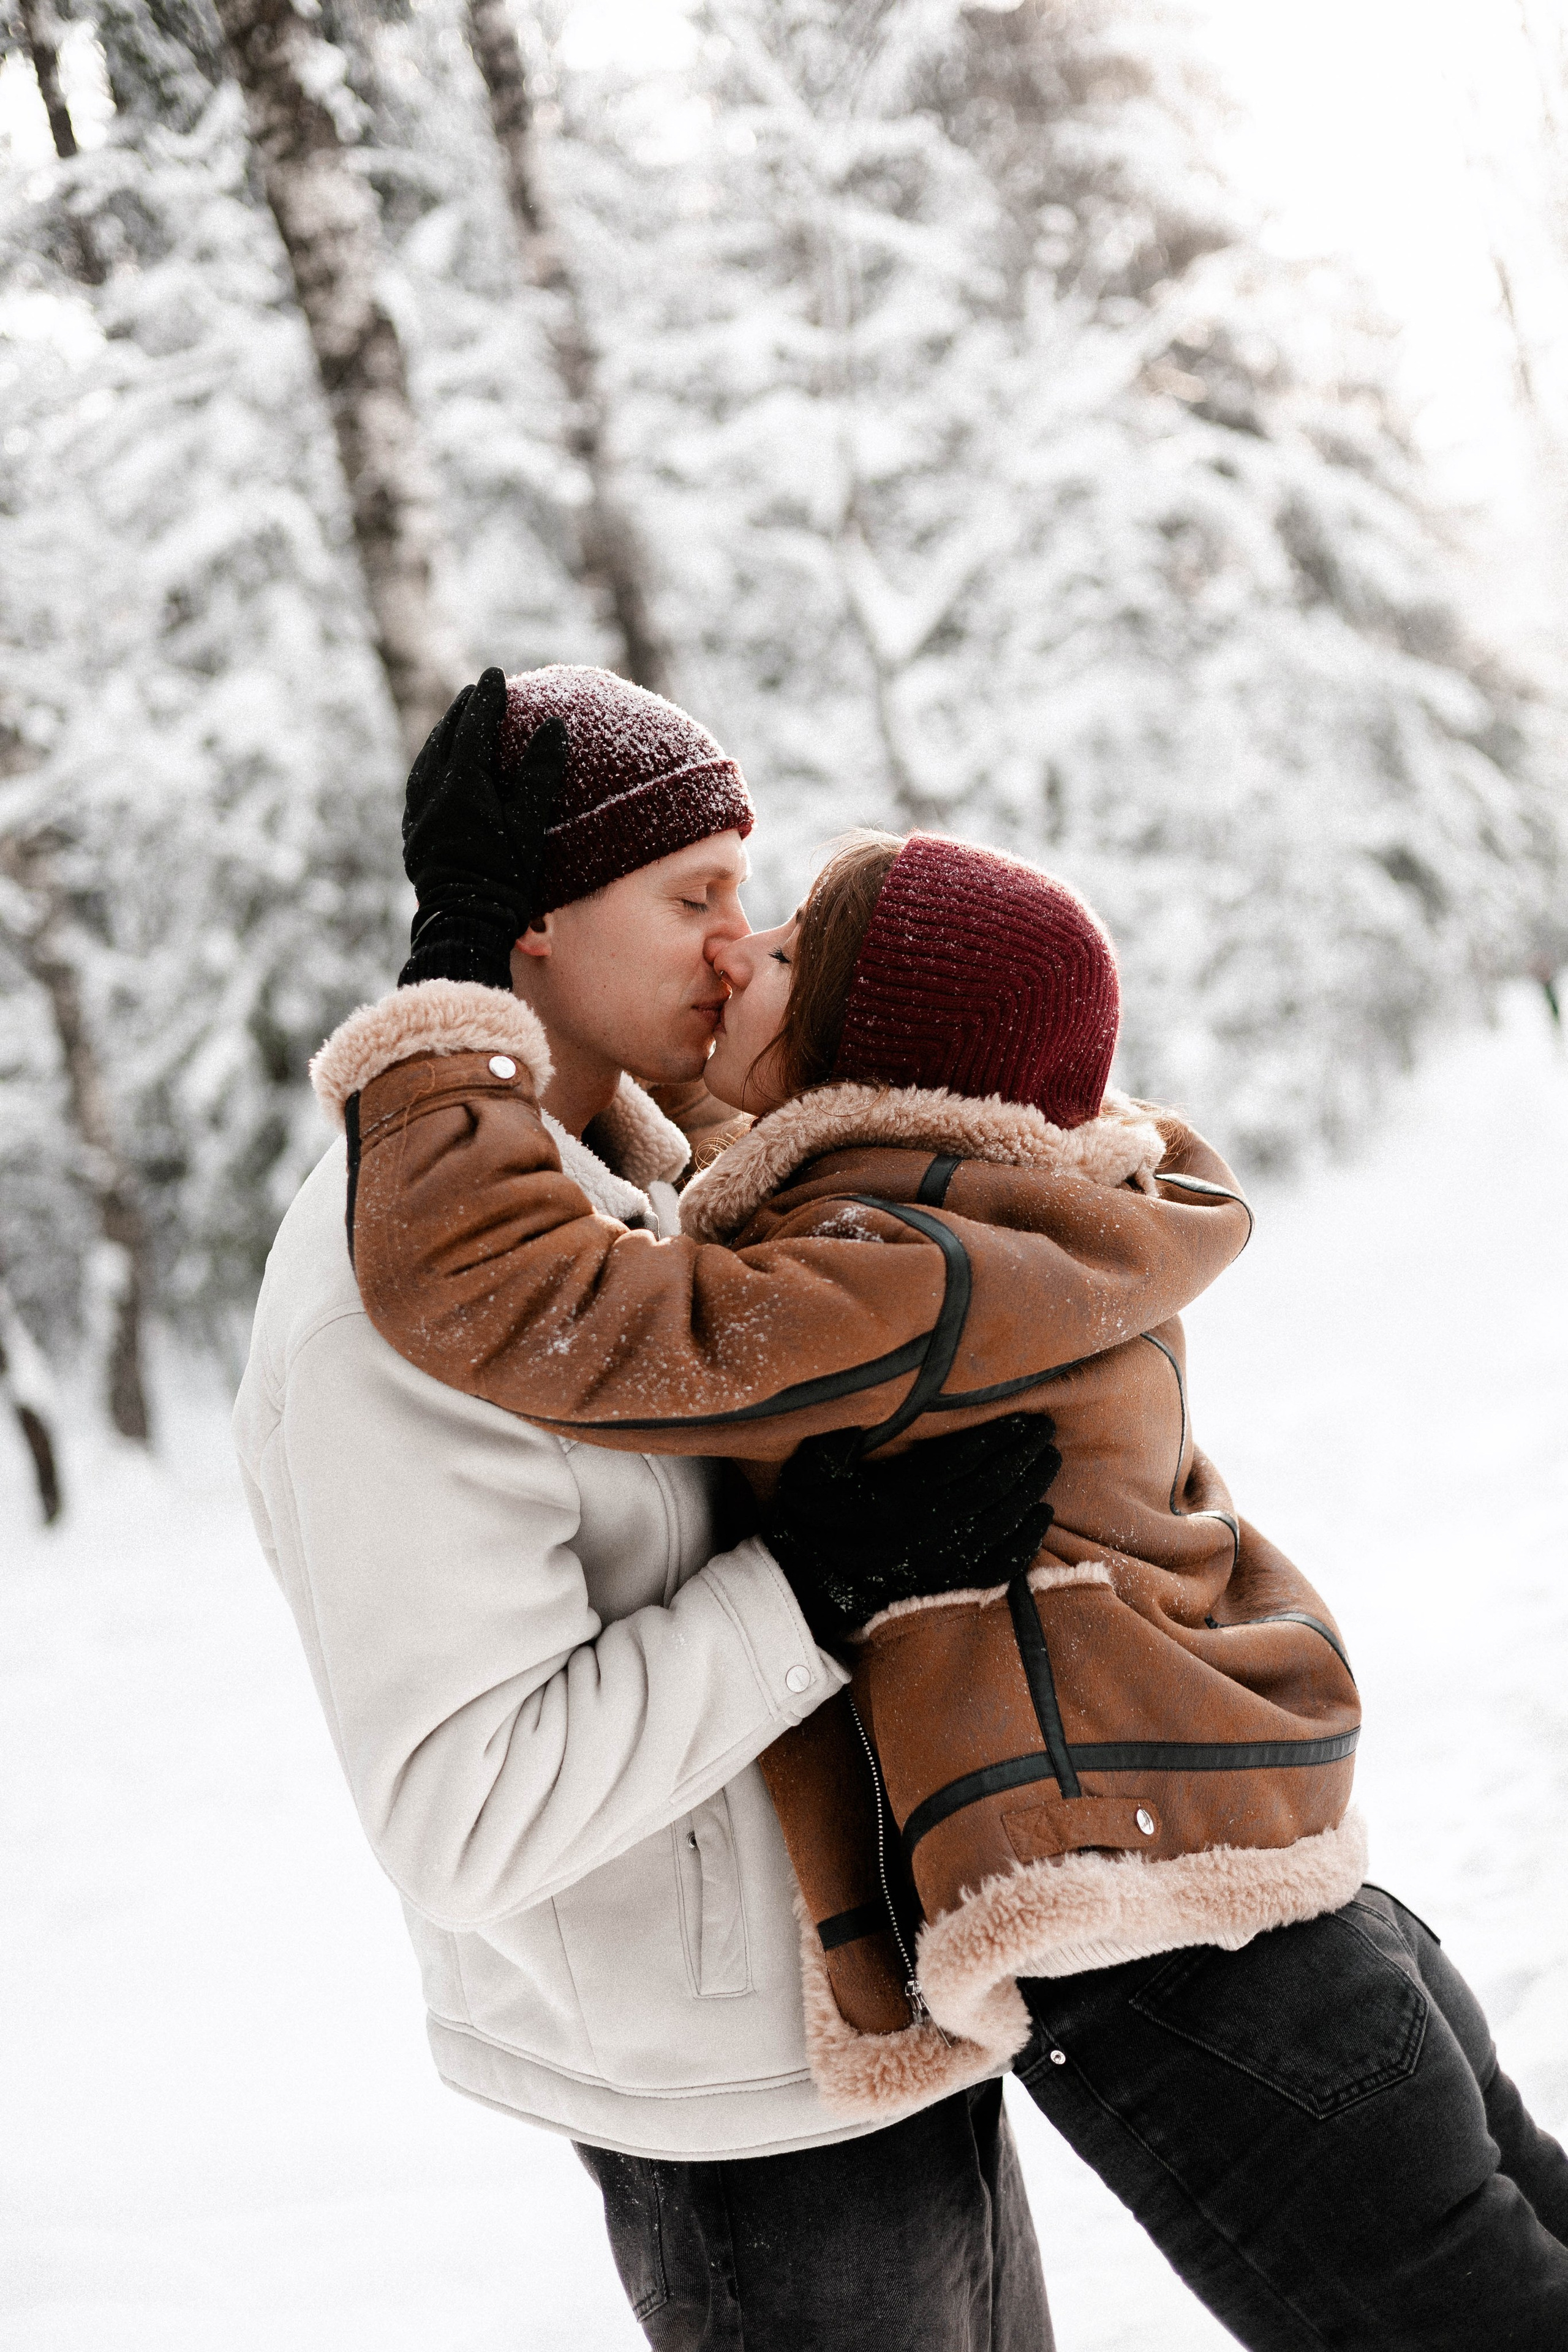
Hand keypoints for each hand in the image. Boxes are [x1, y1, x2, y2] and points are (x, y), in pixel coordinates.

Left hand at [398, 667, 568, 989]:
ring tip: (457, 723)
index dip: (486, 699)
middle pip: (443, 738)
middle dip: (461, 712)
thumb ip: (539, 774)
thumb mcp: (529, 825)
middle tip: (475, 693)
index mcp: (459, 785)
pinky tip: (438, 769)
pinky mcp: (412, 835)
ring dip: (442, 737)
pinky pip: (418, 786)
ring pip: (425, 761)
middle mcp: (430, 794)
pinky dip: (431, 765)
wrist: (464, 924)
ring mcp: (416, 815)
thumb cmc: (504, 879)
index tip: (495, 675)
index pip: (473, 727)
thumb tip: (553, 727)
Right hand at [765, 1414, 1062, 1653]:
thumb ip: (834, 1442)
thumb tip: (859, 1414)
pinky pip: (1000, 1563)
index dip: (997, 1436)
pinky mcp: (949, 1584)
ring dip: (1032, 1488)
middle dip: (1023, 1455)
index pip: (962, 1459)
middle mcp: (929, 1528)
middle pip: (992, 1486)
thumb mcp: (810, 1475)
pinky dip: (1026, 1540)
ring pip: (1002, 1520)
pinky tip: (1042, 1516)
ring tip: (1050, 1461)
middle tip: (1046, 1431)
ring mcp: (943, 1560)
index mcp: (900, 1496)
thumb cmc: (812, 1525)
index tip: (1023, 1417)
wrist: (811, 1589)